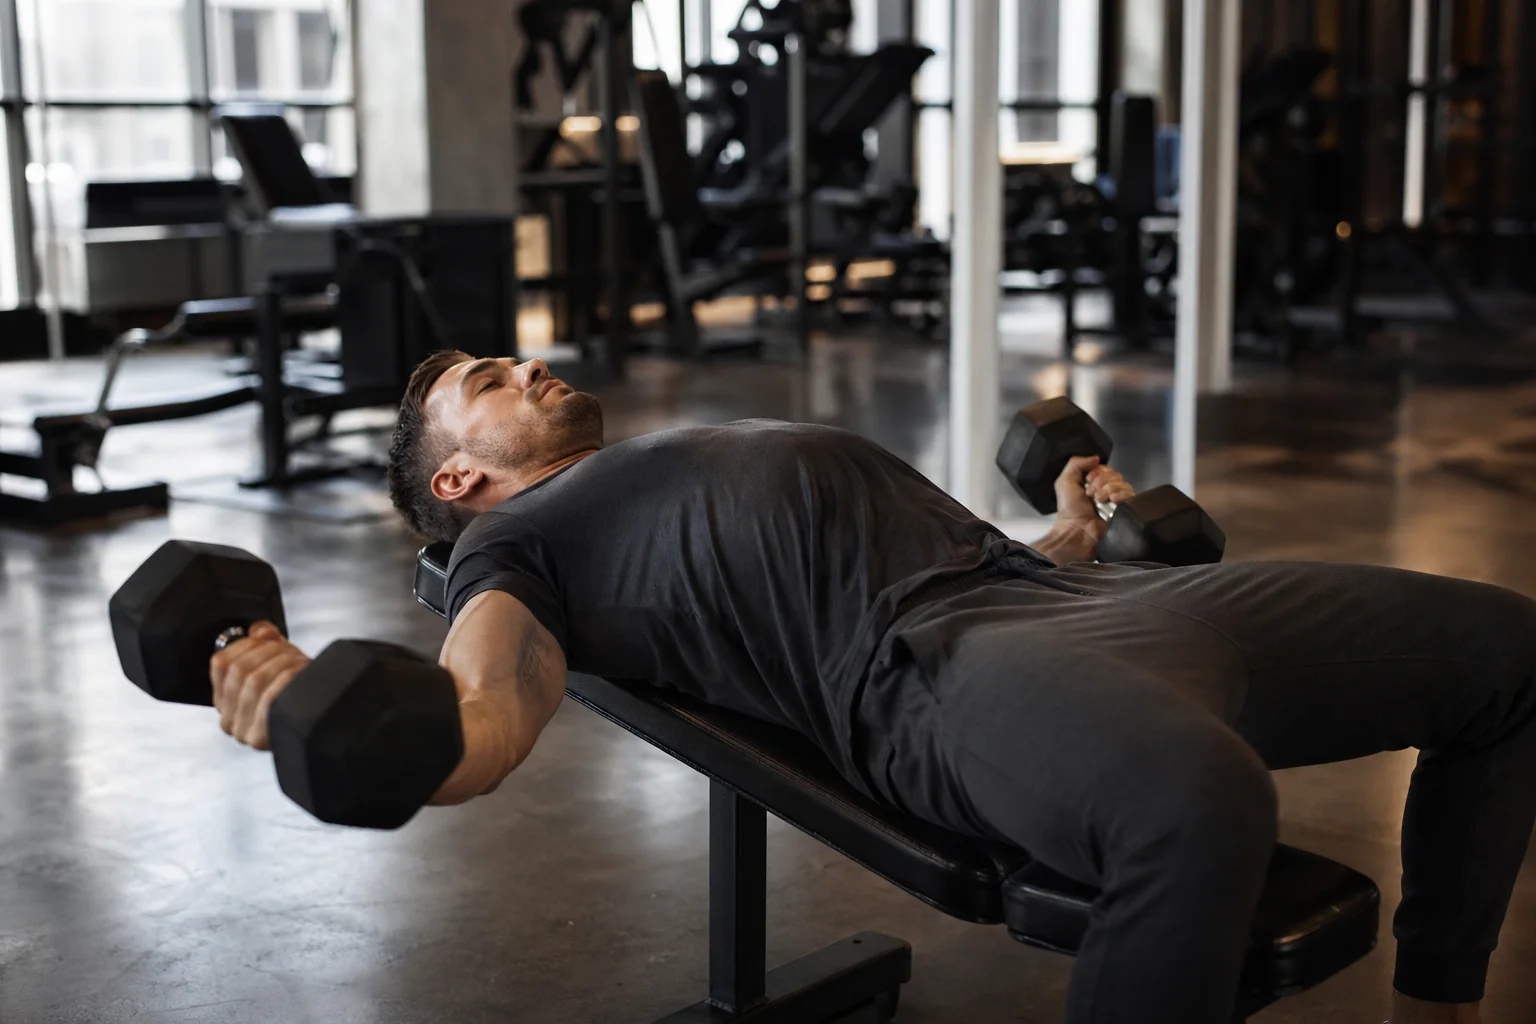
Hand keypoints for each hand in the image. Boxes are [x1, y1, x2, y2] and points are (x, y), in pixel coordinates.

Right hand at [209, 621, 310, 749]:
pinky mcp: (258, 738)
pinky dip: (287, 679)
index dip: (246, 644)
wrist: (321, 726)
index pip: (221, 663)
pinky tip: (299, 674)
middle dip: (269, 652)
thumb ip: (265, 643)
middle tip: (290, 650)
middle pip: (240, 669)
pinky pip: (269, 698)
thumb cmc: (298, 697)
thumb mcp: (279, 664)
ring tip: (299, 661)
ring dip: (282, 663)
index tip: (267, 638)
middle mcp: (228, 718)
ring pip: (255, 680)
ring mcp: (241, 730)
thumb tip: (259, 629)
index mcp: (225, 700)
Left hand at [1054, 456, 1135, 527]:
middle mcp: (1106, 490)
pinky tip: (1112, 500)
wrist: (1076, 530)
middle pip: (1115, 474)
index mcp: (1093, 483)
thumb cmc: (1069, 509)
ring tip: (1099, 500)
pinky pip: (1131, 495)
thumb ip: (1076, 464)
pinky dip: (1121, 494)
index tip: (1088, 481)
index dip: (1097, 472)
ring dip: (1109, 489)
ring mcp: (1117, 501)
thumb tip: (1096, 458)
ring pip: (1123, 483)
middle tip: (1091, 494)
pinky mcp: (1125, 510)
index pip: (1105, 468)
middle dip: (1102, 482)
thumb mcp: (1065, 481)